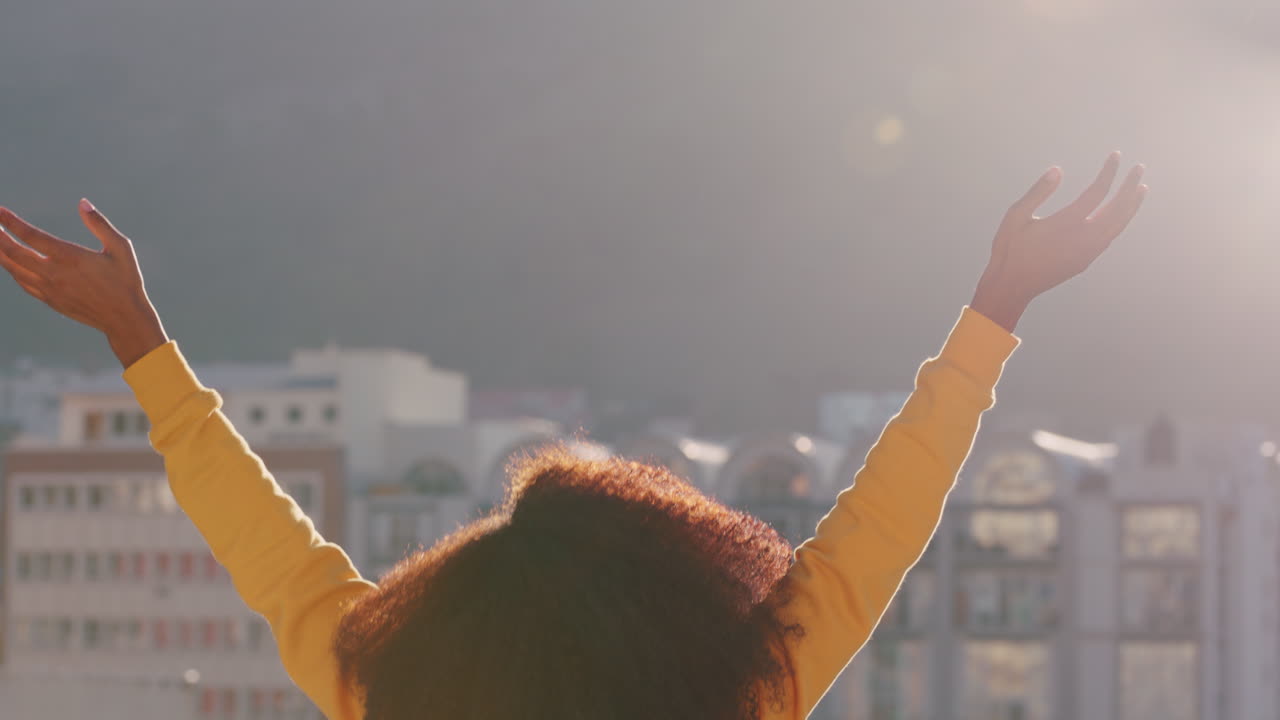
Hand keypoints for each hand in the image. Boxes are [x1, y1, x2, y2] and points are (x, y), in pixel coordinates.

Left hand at [0, 199, 168, 367]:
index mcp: (71, 257)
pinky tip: (10, 263)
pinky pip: (23, 283)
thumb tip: (82, 203)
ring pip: (14, 269)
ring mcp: (50, 289)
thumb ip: (100, 224)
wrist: (124, 317)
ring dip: (1, 253)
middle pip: (14, 252)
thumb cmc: (126, 280)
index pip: (31, 236)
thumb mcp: (121, 248)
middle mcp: (55, 273)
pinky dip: (12, 270)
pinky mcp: (50, 300)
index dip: (11, 222)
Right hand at [971, 152, 1147, 331]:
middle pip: (1118, 208)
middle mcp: (1083, 237)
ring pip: (1119, 225)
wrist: (1012, 286)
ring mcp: (1088, 251)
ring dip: (1131, 205)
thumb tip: (1058, 170)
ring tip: (1140, 189)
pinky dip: (1120, 222)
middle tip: (1139, 168)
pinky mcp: (1086, 261)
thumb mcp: (1016, 216)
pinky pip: (1110, 237)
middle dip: (1130, 186)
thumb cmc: (1010, 248)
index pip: (1098, 191)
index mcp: (1067, 223)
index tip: (1116, 156)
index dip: (1109, 172)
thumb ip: (1038, 192)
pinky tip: (1120, 215)